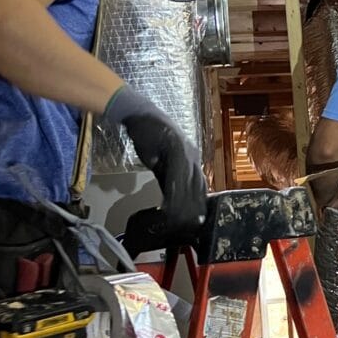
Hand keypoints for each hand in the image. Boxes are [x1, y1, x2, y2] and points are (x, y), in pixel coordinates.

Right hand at [104, 86, 206, 230]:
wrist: (139, 114)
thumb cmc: (149, 136)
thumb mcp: (160, 160)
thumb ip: (167, 174)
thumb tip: (171, 195)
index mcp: (191, 158)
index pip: (198, 183)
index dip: (198, 201)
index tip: (197, 218)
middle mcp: (192, 155)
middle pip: (197, 184)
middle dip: (194, 205)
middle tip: (193, 224)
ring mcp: (185, 151)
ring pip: (189, 181)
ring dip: (185, 201)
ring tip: (181, 218)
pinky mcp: (174, 148)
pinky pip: (176, 174)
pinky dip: (174, 190)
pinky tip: (169, 204)